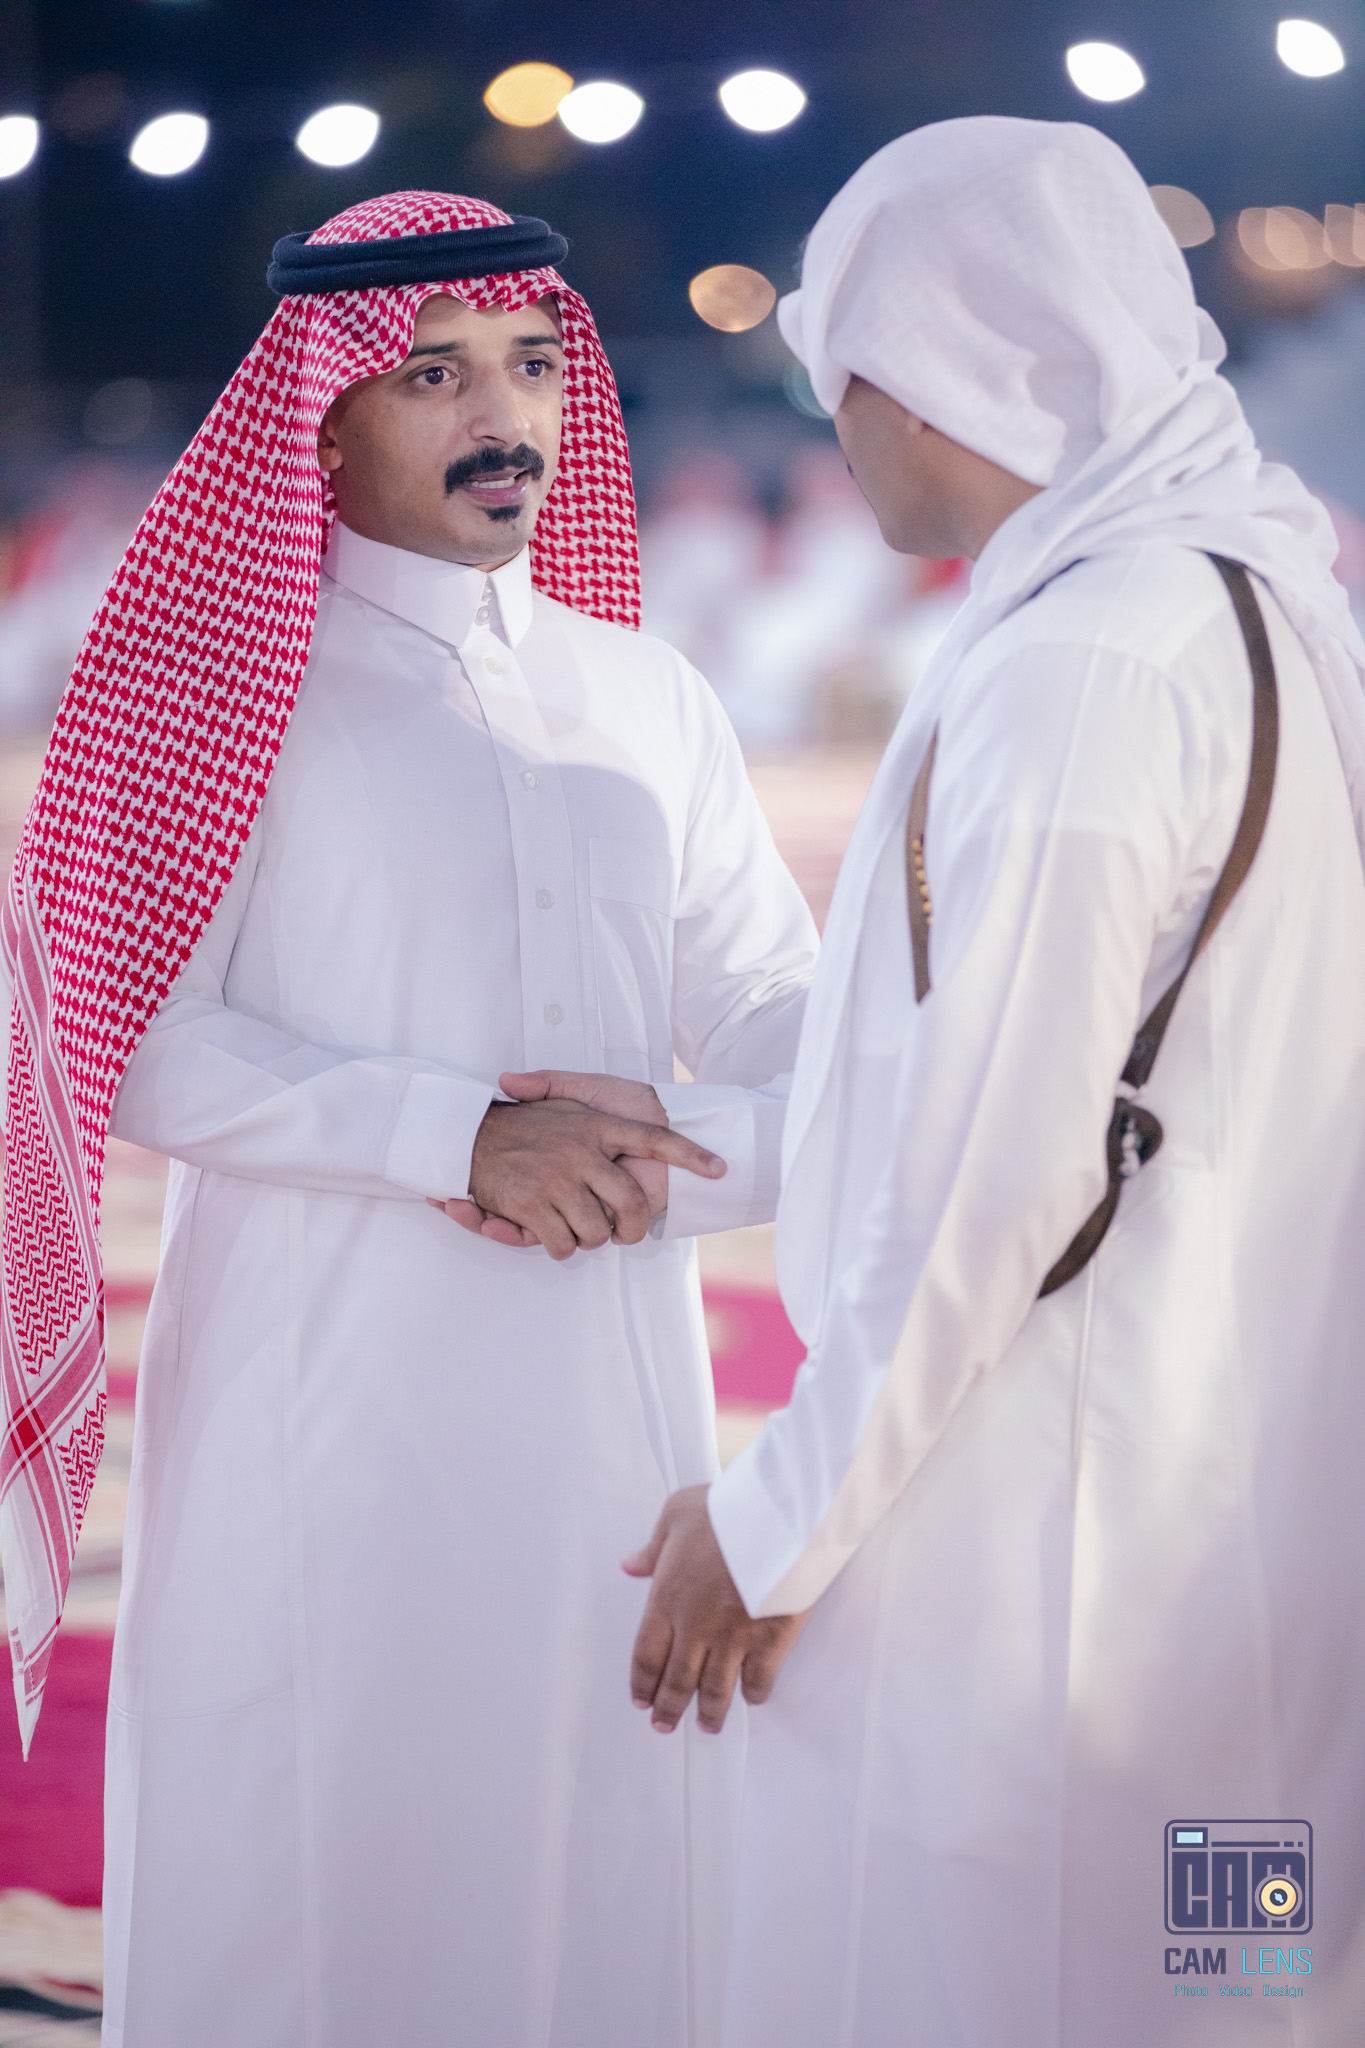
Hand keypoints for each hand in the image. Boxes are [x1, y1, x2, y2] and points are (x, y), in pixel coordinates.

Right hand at [433, 1096, 722, 1262]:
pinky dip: (557, 1246)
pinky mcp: (533, 1205)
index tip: (720, 1169)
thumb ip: (571, 1086)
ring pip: (596, 1232)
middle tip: (622, 1232)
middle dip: (631, 1228)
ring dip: (586, 1239)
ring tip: (573, 1228)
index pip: (657, 1139)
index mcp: (597, 1124)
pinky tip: (547, 1234)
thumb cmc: (522, 1115)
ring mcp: (558, 1180)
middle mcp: (583, 1151)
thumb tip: (604, 1094)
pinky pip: (561, 1243)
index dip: (689, 1156)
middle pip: (633, 1205)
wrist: (465, 1130)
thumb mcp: (558, 1092)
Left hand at [623, 1485, 808, 1734]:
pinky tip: (751, 1697)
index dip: (641, 1683)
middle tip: (665, 1723)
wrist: (777, 1517)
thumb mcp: (676, 1513)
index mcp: (668, 1598)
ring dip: (709, 1713)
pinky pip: (759, 1680)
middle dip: (668, 1708)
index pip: (646, 1655)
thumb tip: (631, 1564)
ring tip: (707, 1726)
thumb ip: (652, 1547)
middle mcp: (696, 1627)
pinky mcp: (770, 1640)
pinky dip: (754, 1693)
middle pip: (676, 1682)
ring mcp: (733, 1638)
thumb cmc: (727, 1510)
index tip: (642, 1698)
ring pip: (715, 1690)